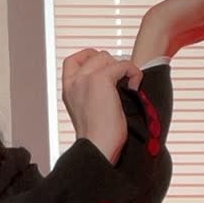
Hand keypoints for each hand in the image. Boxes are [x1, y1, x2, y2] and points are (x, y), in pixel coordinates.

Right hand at [62, 47, 143, 162]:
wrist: (98, 147)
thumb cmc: (99, 137)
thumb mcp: (89, 110)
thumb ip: (92, 93)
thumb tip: (115, 79)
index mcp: (68, 89)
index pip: (73, 60)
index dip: (90, 57)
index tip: (105, 69)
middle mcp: (74, 81)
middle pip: (95, 55)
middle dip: (112, 65)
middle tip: (121, 84)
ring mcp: (86, 78)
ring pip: (108, 57)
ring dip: (123, 68)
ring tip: (128, 87)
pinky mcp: (101, 80)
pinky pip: (123, 64)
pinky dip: (133, 72)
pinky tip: (135, 87)